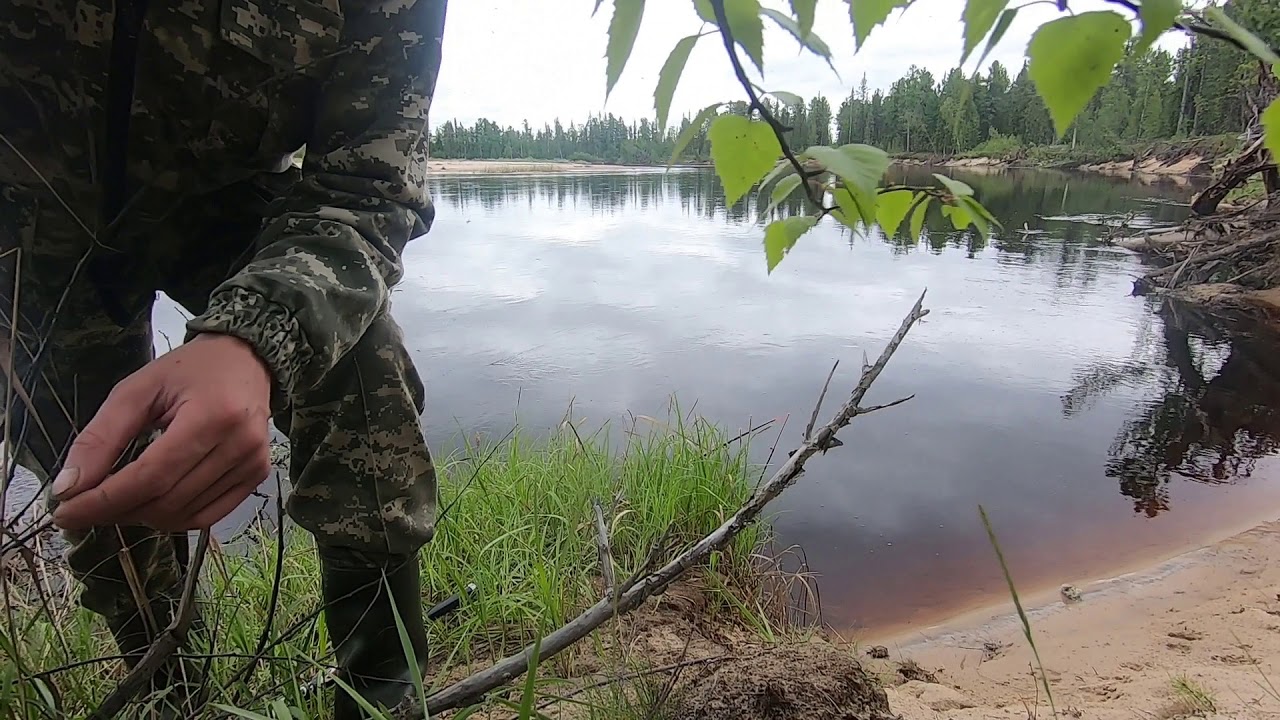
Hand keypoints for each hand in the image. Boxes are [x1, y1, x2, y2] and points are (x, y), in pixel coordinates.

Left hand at [51, 333, 273, 531]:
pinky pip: (207, 517)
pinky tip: (151, 504)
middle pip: (166, 500)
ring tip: (118, 501)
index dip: (104, 501)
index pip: (151, 476)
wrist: (246, 359)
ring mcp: (253, 464)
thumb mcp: (137, 389)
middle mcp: (240, 445)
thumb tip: (68, 488)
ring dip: (141, 517)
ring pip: (183, 515)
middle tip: (84, 506)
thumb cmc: (190, 369)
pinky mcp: (258, 476)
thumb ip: (101, 437)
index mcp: (211, 416)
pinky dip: (172, 519)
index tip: (65, 512)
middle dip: (116, 511)